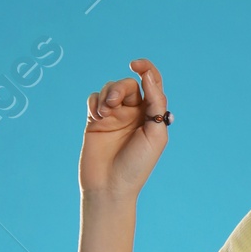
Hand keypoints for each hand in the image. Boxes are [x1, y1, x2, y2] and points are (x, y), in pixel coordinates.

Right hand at [79, 56, 169, 201]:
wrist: (110, 186)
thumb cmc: (137, 166)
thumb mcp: (155, 135)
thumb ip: (155, 104)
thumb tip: (148, 77)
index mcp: (151, 116)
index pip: (152, 84)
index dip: (146, 69)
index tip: (136, 65)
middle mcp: (133, 113)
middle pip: (128, 84)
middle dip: (120, 88)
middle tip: (114, 104)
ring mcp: (114, 116)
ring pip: (110, 88)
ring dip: (107, 95)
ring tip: (104, 113)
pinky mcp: (95, 121)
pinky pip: (94, 98)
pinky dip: (95, 102)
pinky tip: (96, 116)